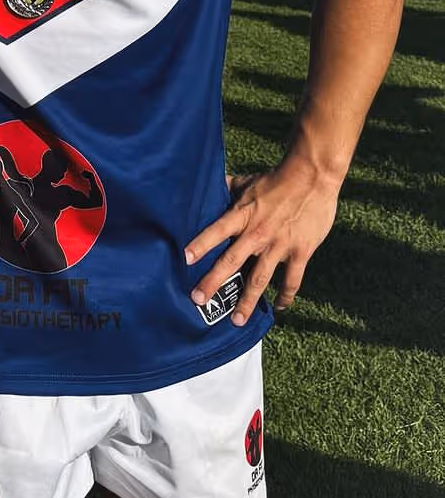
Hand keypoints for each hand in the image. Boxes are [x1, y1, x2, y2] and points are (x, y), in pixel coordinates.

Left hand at [183, 157, 339, 324]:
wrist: (312, 177)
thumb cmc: (276, 179)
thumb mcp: (248, 182)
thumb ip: (228, 189)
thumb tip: (208, 186)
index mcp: (242, 215)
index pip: (216, 231)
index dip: (201, 244)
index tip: (184, 259)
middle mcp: (257, 233)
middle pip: (231, 261)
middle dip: (213, 282)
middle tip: (197, 300)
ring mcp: (279, 245)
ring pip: (260, 280)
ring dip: (247, 302)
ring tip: (236, 320)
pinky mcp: (300, 252)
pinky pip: (291, 280)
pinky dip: (285, 296)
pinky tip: (279, 306)